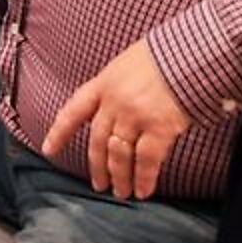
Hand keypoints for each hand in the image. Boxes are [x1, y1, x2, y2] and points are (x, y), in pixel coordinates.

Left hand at [41, 39, 191, 200]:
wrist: (192, 50)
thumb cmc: (166, 53)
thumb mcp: (129, 64)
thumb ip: (118, 87)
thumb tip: (115, 108)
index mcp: (103, 83)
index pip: (73, 111)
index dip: (60, 132)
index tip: (49, 149)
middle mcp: (113, 102)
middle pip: (98, 141)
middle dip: (97, 166)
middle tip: (99, 184)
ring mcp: (134, 115)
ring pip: (119, 155)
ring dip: (119, 177)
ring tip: (121, 192)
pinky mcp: (158, 127)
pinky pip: (146, 160)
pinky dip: (143, 178)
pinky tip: (143, 191)